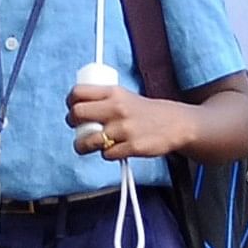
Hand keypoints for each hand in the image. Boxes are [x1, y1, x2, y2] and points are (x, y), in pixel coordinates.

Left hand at [69, 82, 187, 161]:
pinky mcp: (132, 147)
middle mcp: (117, 109)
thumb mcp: (125, 96)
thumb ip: (104, 100)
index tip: (72, 108)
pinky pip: (106, 154)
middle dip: (72, 123)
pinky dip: (106, 154)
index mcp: (114, 93)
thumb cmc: (147, 112)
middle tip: (76, 127)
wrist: (177, 124)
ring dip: (83, 145)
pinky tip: (113, 150)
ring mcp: (124, 129)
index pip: (79, 92)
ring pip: (87, 140)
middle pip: (77, 114)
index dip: (70, 102)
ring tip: (86, 146)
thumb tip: (77, 107)